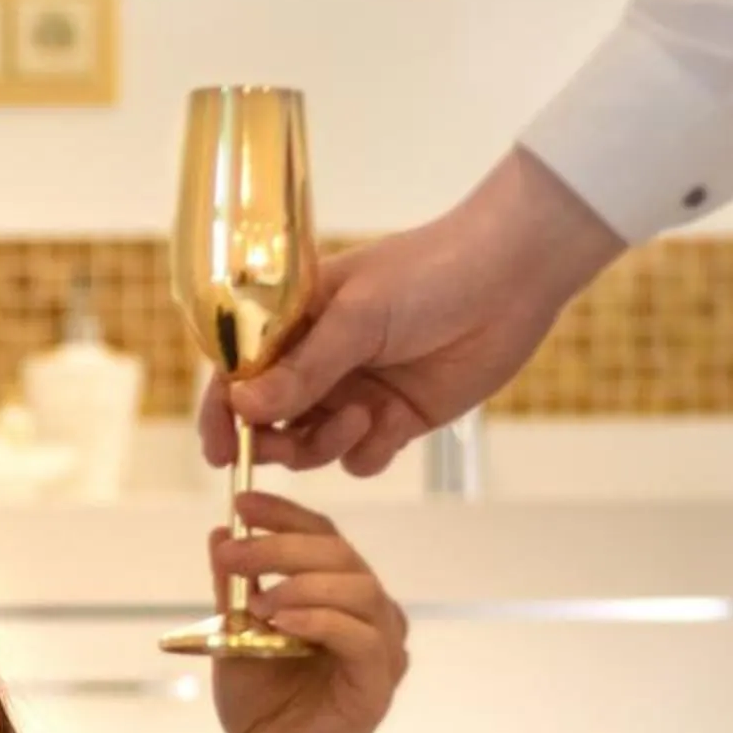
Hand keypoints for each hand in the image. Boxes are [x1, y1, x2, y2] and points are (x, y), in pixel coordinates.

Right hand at [196, 148, 623, 476]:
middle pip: (270, 422)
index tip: (218, 448)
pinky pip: (361, 458)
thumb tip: (243, 408)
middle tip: (284, 445)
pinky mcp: (396, 419)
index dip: (222, 412)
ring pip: (312, 447)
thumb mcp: (358, 317)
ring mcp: (356, 393)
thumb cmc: (429, 274)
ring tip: (362, 417)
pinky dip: (369, 451)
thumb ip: (303, 369)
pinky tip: (393, 426)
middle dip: (272, 441)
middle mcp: (318, 363)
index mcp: (295, 324)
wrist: (514, 277)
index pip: (239, 373)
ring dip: (325, 444)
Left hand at [207, 496, 408, 732]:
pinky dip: (321, 620)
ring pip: (359, 590)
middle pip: (341, 556)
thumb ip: (232, 589)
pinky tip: (282, 620)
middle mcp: (372, 616)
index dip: (285, 514)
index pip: (324, 538)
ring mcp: (382, 650)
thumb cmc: (260, 706)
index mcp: (342, 597)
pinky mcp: (378, 685)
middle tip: (233, 551)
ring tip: (257, 599)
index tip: (241, 503)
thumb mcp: (234, 636)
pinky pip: (361, 638)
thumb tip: (219, 535)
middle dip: (282, 545)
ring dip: (302, 583)